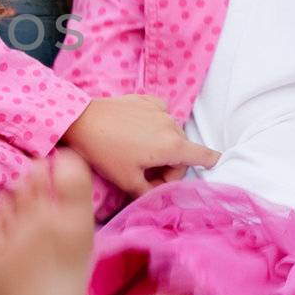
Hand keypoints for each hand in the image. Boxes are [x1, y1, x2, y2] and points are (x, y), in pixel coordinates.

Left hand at [60, 94, 218, 197]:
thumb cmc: (104, 152)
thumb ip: (152, 192)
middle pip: (182, 151)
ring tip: (136, 153)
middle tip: (145, 175)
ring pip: (171, 134)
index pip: (205, 156)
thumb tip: (161, 194)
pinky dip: (154, 127)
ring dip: (161, 146)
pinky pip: (160, 117)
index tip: (213, 165)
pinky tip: (135, 132)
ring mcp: (160, 109)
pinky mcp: (147, 99)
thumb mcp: (128, 181)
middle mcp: (172, 125)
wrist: (81, 120)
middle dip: (168, 165)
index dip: (210, 164)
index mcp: (172, 146)